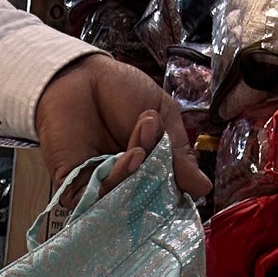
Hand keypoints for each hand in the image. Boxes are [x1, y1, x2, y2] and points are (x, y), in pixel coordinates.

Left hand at [34, 57, 209, 201]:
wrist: (82, 76)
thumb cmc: (123, 92)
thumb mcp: (163, 117)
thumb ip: (179, 153)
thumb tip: (203, 188)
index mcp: (147, 168)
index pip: (164, 192)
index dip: (175, 187)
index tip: (186, 173)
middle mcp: (124, 183)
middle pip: (144, 198)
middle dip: (155, 171)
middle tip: (155, 136)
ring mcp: (99, 187)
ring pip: (123, 199)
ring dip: (137, 172)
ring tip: (141, 143)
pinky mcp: (74, 188)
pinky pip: (97, 200)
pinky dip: (117, 180)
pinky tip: (129, 157)